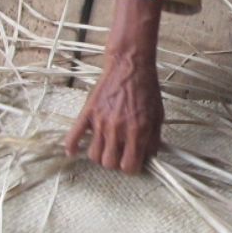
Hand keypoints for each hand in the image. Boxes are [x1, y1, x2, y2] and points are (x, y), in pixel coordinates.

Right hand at [64, 0, 164, 173]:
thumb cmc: (146, 88)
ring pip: (94, 155)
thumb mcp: (158, 115)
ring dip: (100, 155)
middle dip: (116, 162)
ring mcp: (100, 122)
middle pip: (109, 164)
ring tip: (106, 148)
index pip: (129, 167)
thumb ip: (154, 139)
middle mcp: (118, 129)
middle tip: (120, 154)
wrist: (130, 65)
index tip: (133, 162)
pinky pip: (74, 136)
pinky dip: (72, 146)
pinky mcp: (88, 113)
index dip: (132, 167)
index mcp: (137, 131)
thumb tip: (148, 157)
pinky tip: (74, 151)